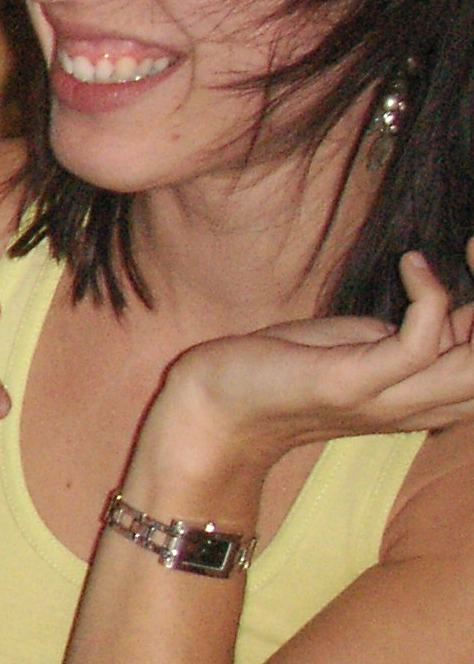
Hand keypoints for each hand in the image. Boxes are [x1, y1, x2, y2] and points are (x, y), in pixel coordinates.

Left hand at [139, 245, 473, 491]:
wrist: (214, 409)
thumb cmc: (284, 371)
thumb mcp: (363, 348)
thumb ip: (415, 338)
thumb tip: (455, 313)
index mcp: (428, 401)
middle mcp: (420, 407)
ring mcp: (387, 400)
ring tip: (463, 254)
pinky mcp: (352, 384)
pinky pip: (419, 345)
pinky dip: (428, 297)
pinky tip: (411, 265)